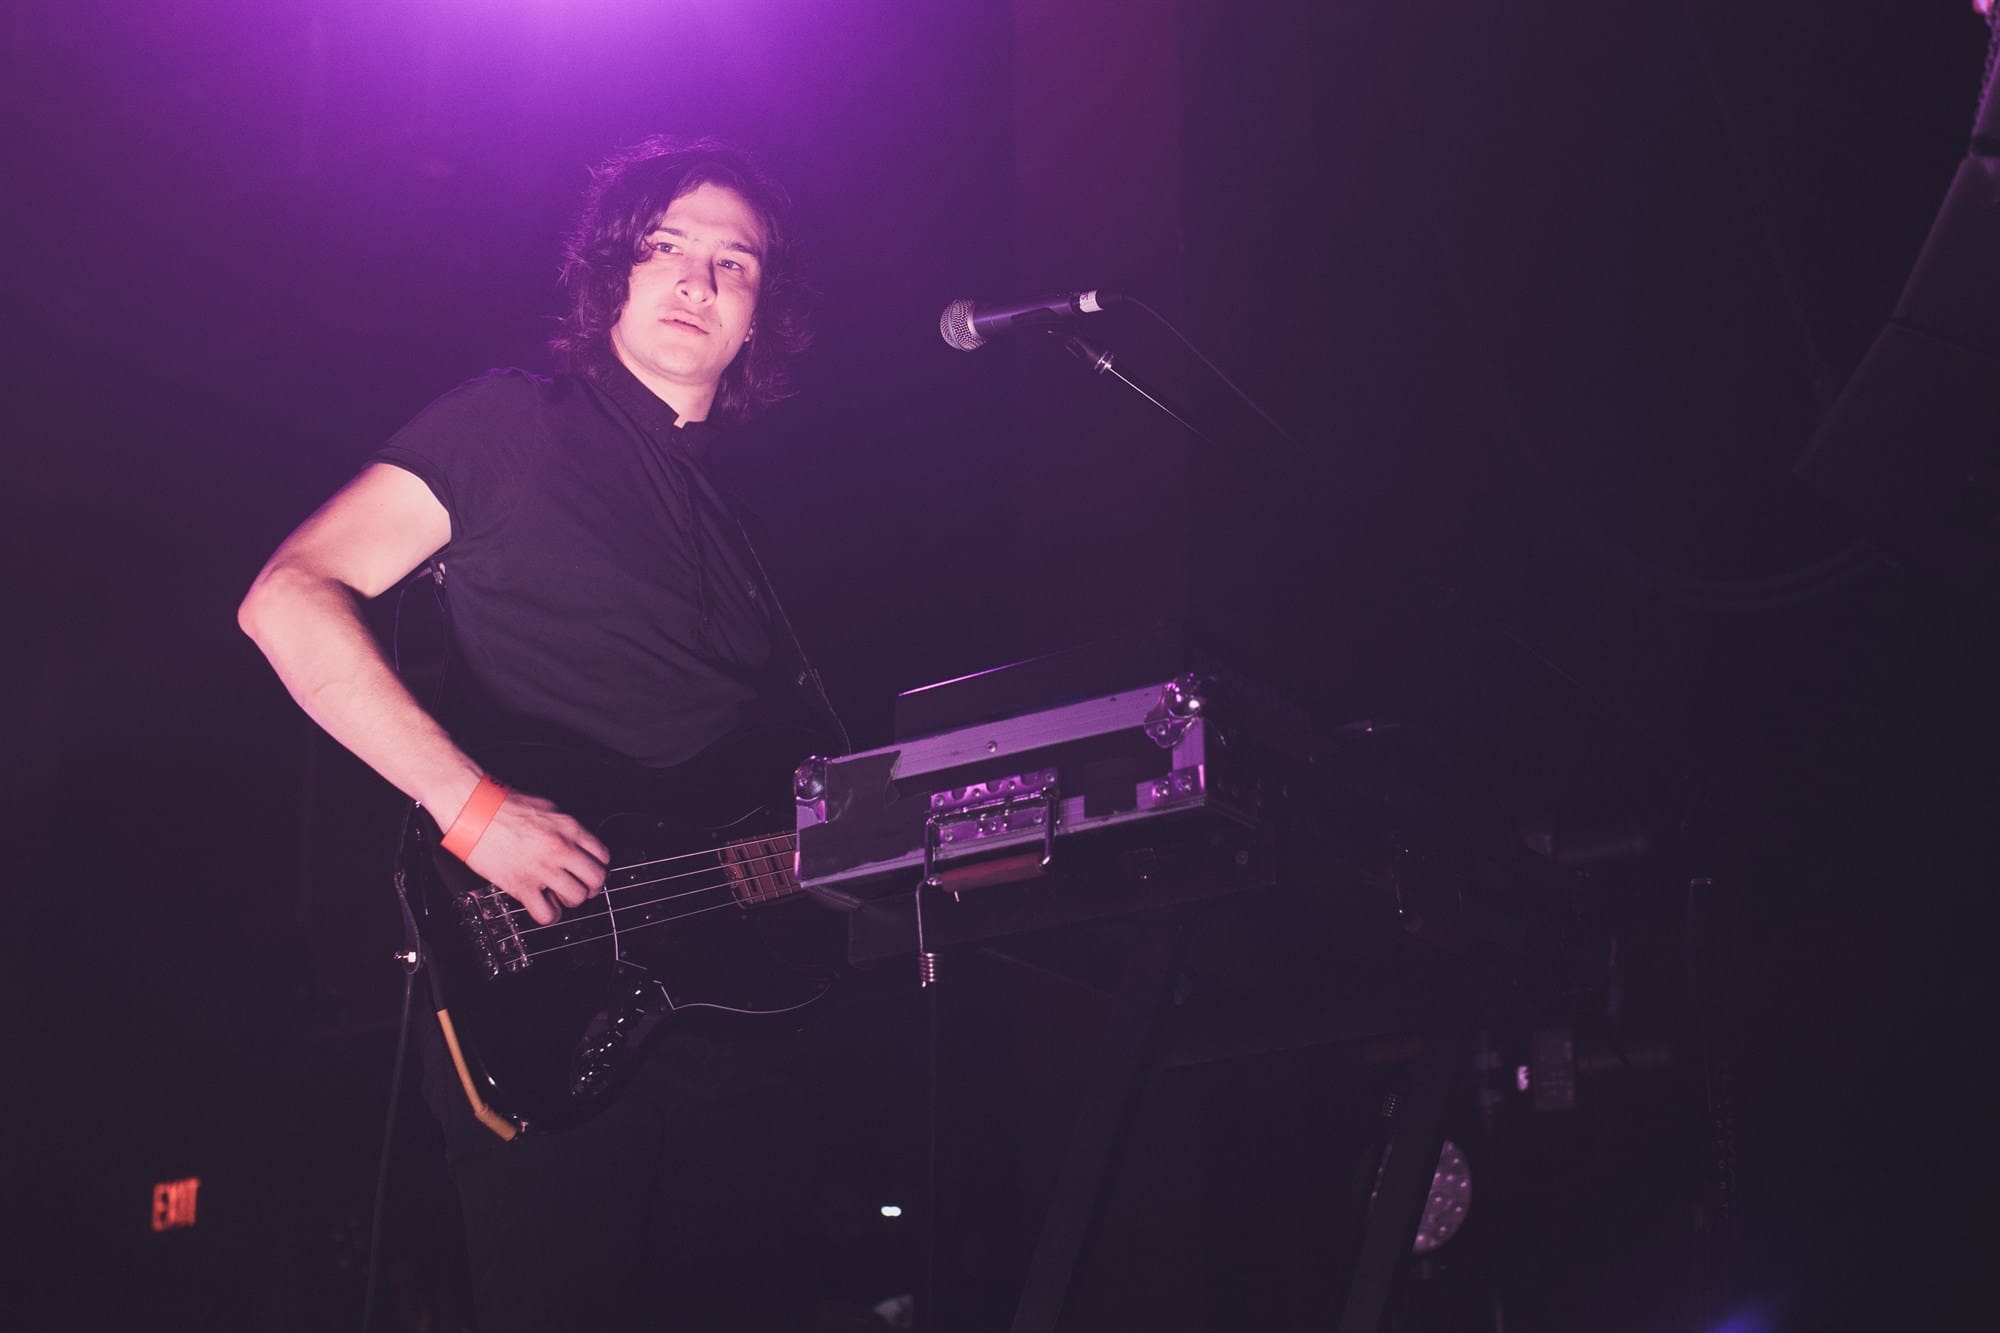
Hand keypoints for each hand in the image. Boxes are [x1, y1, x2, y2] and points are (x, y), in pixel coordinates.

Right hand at [461, 790, 611, 924]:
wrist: (474, 810)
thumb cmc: (503, 806)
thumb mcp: (546, 808)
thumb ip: (564, 828)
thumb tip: (574, 841)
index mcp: (568, 828)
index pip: (603, 855)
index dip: (597, 866)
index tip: (588, 870)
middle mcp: (560, 848)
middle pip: (596, 878)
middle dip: (590, 886)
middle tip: (580, 886)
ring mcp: (542, 868)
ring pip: (577, 897)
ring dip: (570, 900)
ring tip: (559, 895)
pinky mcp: (521, 885)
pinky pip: (547, 913)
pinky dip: (548, 915)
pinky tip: (543, 906)